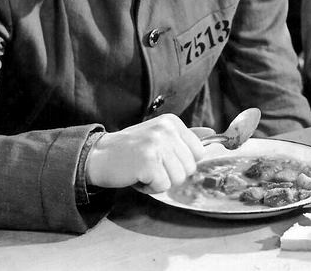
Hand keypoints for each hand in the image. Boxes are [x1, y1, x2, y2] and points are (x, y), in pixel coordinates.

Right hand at [85, 114, 212, 193]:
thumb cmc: (130, 149)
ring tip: (144, 171)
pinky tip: (137, 177)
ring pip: (178, 179)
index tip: (163, 159)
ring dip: (160, 182)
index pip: (198, 152)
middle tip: (151, 166)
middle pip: (190, 168)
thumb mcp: (159, 136)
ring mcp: (158, 144)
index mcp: (172, 122)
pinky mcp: (148, 162)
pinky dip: (149, 188)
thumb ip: (185, 136)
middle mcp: (167, 130)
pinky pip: (163, 186)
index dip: (181, 163)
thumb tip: (212, 133)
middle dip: (171, 174)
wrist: (98, 156)